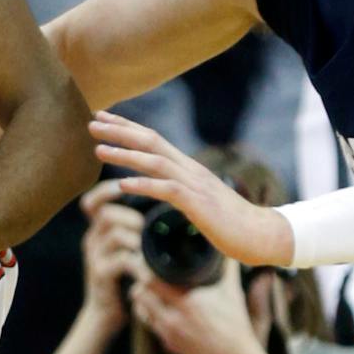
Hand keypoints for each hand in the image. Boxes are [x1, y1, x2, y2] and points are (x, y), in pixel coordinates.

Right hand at [79, 180, 144, 324]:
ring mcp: (94, 257)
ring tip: (154, 248)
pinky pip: (121, 260)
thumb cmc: (124, 282)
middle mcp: (92, 240)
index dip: (107, 190)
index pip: (93, 201)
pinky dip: (140, 261)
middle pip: (106, 214)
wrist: (105, 318)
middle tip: (150, 229)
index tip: (126, 186)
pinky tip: (152, 268)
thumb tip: (166, 216)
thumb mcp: (128, 254)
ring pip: (114, 233)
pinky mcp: (100, 275)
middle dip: (132, 217)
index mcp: (99, 231)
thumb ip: (138, 235)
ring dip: (138, 237)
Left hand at [91, 111, 294, 266]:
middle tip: (92, 122)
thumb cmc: (230, 222)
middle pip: (151, 142)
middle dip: (120, 131)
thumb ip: (181, 190)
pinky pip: (167, 190)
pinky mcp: (198, 204)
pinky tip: (122, 185)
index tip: (103, 117)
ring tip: (99, 150)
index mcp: (188, 168)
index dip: (127, 127)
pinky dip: (144, 185)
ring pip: (155, 162)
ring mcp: (195, 185)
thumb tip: (164, 188)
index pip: (153, 139)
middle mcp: (190, 170)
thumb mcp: (199, 201)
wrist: (261, 235)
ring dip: (125, 154)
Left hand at [130, 261, 260, 353]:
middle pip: (139, 293)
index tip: (148, 260)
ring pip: (140, 309)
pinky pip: (150, 324)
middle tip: (145, 272)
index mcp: (187, 303)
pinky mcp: (168, 344)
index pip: (151, 280)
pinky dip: (151, 313)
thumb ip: (229, 268)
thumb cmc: (235, 325)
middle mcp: (173, 319)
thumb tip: (229, 247)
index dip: (146, 268)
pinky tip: (159, 306)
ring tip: (151, 289)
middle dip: (140, 281)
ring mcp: (168, 333)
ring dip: (143, 298)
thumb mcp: (232, 293)